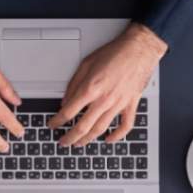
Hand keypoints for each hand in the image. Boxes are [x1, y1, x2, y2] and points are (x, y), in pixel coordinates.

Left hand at [49, 24, 166, 146]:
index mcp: (90, 88)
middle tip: (63, 142)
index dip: (57, 121)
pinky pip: (125, 125)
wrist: (139, 49)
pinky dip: (117, 136)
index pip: (68, 112)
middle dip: (70, 137)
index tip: (53, 124)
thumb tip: (66, 101)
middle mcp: (104, 99)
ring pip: (100, 129)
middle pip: (82, 126)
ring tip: (79, 144)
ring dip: (88, 139)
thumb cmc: (115, 53)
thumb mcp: (86, 63)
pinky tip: (108, 139)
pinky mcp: (131, 104)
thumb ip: (74, 84)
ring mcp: (118, 104)